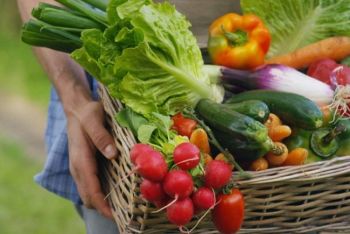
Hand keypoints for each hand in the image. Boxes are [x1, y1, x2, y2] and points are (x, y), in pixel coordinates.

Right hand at [67, 100, 116, 218]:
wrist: (76, 109)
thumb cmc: (87, 113)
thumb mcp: (94, 119)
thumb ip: (101, 136)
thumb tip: (112, 154)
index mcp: (80, 159)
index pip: (90, 189)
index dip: (102, 206)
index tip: (115, 216)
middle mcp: (78, 167)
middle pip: (88, 197)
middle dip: (103, 209)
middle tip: (124, 214)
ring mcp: (79, 168)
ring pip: (88, 194)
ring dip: (101, 203)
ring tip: (122, 208)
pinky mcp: (84, 166)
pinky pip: (90, 186)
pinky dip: (99, 194)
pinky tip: (114, 193)